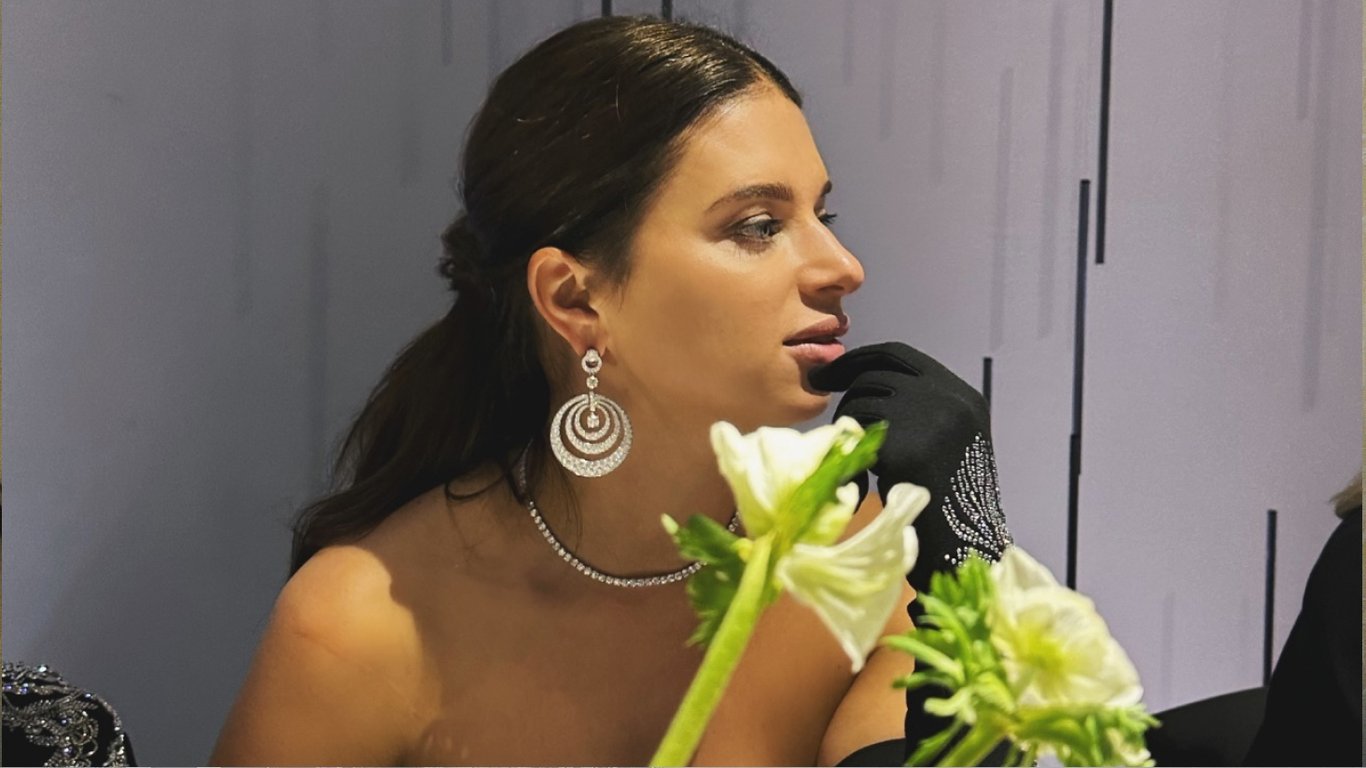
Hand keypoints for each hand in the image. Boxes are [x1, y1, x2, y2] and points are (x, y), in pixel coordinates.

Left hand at [808, 341, 1011, 592]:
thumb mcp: (946, 439)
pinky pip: (858, 432)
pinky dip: (852, 451)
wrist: (959, 545)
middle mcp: (951, 400)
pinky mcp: (906, 447)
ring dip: (850, 422)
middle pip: (878, 373)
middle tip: (821, 393)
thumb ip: (921, 407)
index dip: (862, 359)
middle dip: (845, 383)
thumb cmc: (945, 499)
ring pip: (863, 400)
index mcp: (963, 396)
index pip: (902, 354)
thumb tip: (865, 380)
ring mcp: (931, 421)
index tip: (835, 372)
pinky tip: (864, 477)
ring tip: (859, 453)